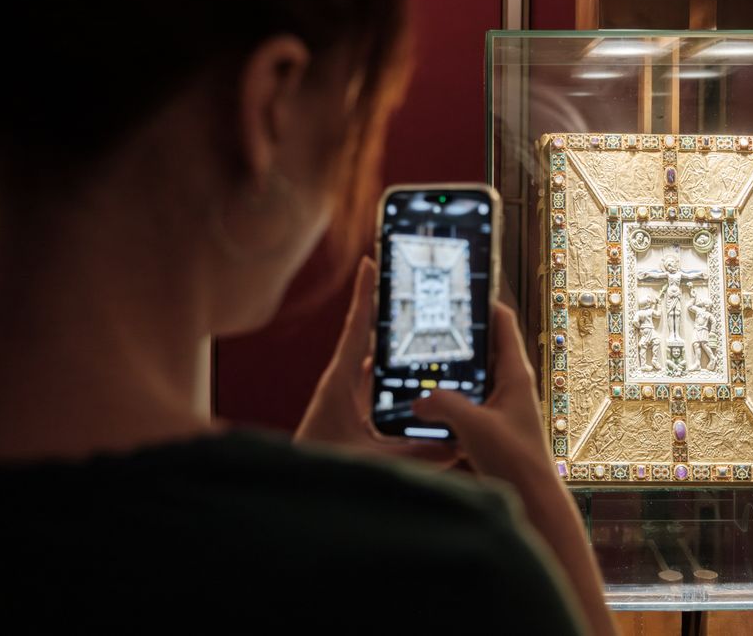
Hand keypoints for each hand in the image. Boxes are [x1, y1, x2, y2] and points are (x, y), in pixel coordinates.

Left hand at [295, 256, 457, 466]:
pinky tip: (420, 378)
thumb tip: (458, 446)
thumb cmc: (323, 470)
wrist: (295, 490)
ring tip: (427, 328)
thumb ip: (416, 455)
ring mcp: (346, 395)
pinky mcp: (351, 410)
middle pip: (369, 337)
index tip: (370, 262)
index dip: (364, 295)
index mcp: (339, 382)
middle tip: (415, 289)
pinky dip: (395, 376)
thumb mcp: (374, 462)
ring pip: (375, 361)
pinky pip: (377, 384)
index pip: (354, 329)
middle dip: (390, 314)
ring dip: (396, 346)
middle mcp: (342, 382)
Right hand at [411, 301, 549, 483]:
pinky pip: (466, 400)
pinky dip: (448, 396)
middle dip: (458, 335)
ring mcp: (500, 404)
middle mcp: (510, 384)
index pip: (502, 322)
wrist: (534, 498)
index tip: (458, 289)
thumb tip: (418, 399)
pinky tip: (423, 402)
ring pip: (473, 374)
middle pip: (483, 346)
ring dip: (451, 368)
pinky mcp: (490, 424)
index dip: (483, 302)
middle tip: (428, 323)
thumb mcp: (475, 426)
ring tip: (418, 358)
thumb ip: (445, 406)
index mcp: (515, 373)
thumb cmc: (517, 460)